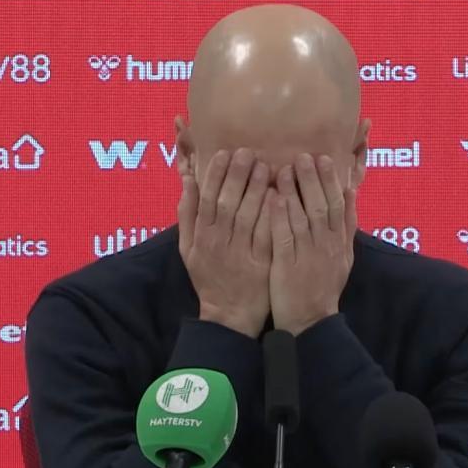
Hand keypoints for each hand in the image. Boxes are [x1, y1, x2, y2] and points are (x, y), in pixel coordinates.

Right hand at [178, 147, 274, 337]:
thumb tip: (188, 180)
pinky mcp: (260, 264)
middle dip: (237, 175)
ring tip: (267, 166)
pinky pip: (265, 236)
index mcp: (202, 235)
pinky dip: (271, 215)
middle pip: (227, 202)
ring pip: (246, 216)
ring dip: (256, 190)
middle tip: (249, 152)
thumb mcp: (188, 248)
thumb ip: (187, 214)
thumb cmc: (209, 277)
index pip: (207, 198)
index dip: (215, 174)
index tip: (224, 152)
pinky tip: (280, 196)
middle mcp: (219, 242)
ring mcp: (240, 253)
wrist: (228, 315)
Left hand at [269, 153, 356, 335]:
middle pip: (323, 206)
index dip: (332, 180)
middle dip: (314, 179)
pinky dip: (280, 215)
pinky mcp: (288, 265)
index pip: (339, 205)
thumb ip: (347, 226)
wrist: (310, 321)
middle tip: (304, 155)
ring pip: (304, 218)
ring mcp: (308, 255)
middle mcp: (327, 245)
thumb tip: (350, 192)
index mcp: (339, 242)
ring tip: (285, 168)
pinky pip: (285, 236)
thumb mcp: (344, 257)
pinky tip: (272, 198)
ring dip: (295, 192)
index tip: (324, 157)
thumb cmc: (323, 286)